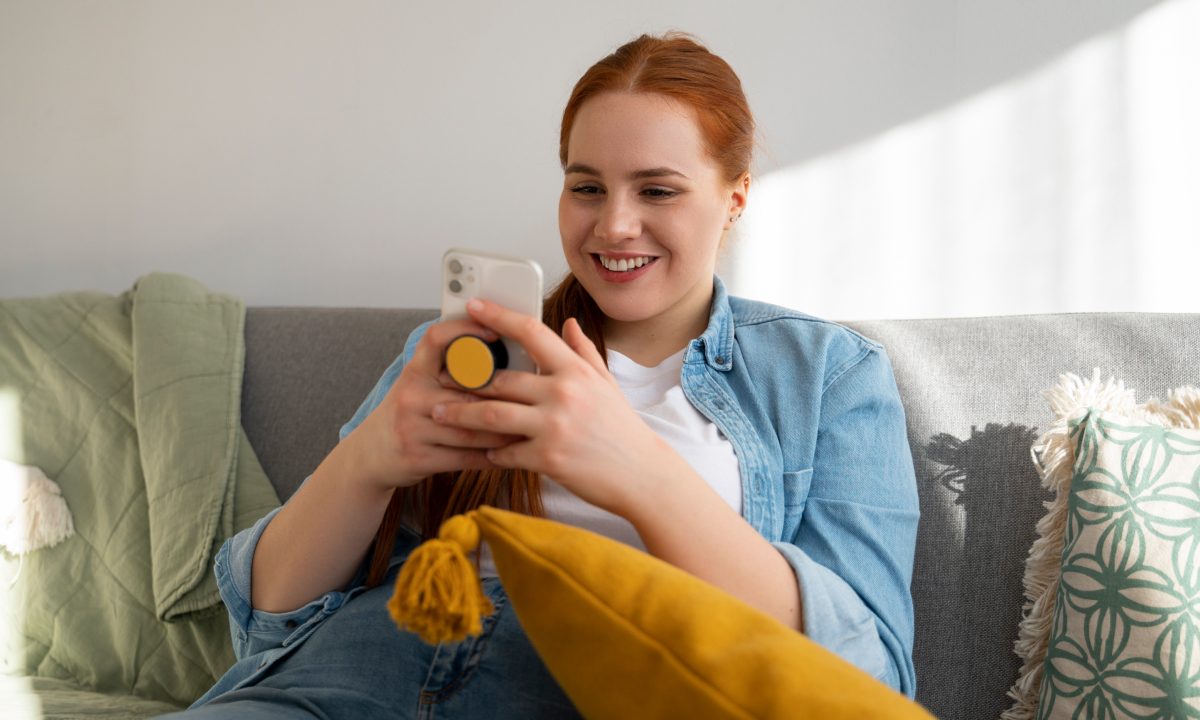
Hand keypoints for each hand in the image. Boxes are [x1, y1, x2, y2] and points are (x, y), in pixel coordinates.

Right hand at [346, 317, 519, 490]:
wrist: (370, 454)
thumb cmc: (407, 414)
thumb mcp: (418, 384)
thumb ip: (449, 370)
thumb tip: (498, 351)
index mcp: (415, 371)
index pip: (436, 338)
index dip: (464, 330)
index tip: (494, 329)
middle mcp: (411, 395)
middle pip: (467, 392)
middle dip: (503, 398)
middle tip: (535, 397)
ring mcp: (412, 428)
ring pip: (471, 429)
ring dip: (504, 432)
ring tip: (530, 429)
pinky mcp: (418, 457)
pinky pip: (465, 458)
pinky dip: (492, 458)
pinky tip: (511, 455)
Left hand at [430, 298, 677, 515]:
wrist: (641, 474)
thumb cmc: (621, 427)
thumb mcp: (606, 384)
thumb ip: (582, 352)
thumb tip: (568, 324)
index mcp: (575, 370)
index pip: (531, 332)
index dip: (498, 316)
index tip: (473, 307)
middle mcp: (563, 393)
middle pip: (499, 380)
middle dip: (466, 381)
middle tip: (442, 379)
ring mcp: (554, 427)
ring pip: (491, 415)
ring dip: (461, 415)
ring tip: (440, 414)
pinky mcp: (547, 459)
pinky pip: (505, 452)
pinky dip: (492, 452)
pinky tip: (485, 451)